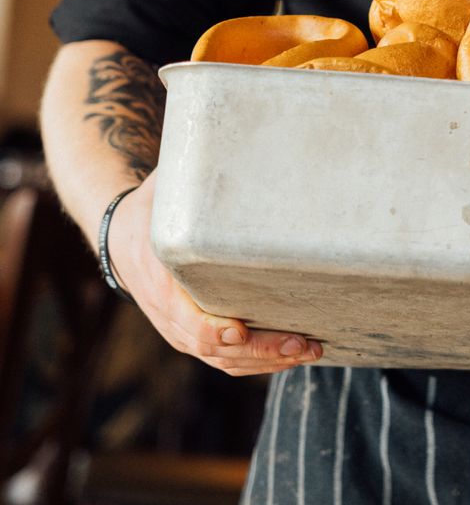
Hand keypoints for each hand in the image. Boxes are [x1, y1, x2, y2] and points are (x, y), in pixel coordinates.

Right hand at [108, 171, 322, 376]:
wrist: (123, 236)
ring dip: (266, 361)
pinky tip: (295, 353)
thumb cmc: (156, 205)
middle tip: (304, 340)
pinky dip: (258, 363)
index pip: (183, 314)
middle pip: (212, 346)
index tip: (240, 328)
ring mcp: (180, 329)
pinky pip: (226, 360)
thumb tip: (234, 141)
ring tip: (311, 348)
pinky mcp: (195, 334)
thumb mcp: (166, 186)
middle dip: (259, 349)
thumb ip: (193, 174)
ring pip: (222, 359)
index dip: (211, 327)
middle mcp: (168, 312)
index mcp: (158, 276)